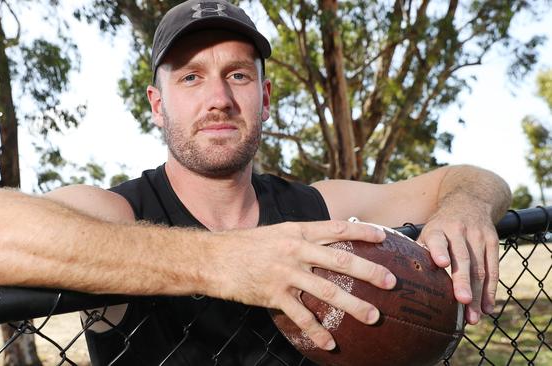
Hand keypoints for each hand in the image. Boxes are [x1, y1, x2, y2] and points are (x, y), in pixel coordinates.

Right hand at [208, 220, 396, 350]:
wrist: (214, 258)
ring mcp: (286, 273)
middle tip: (391, 282)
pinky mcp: (274, 294)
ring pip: (327, 290)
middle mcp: (295, 250)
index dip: (363, 232)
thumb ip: (300, 237)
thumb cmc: (245, 245)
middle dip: (370, 271)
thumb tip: (323, 243)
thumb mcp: (275, 232)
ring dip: (354, 305)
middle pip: (341, 260)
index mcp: (297, 231)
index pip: (337, 228)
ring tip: (373, 316)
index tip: (384, 237)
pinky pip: (302, 316)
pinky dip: (318, 332)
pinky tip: (330, 344)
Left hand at [418, 206, 498, 324]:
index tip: (441, 264)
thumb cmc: (440, 226)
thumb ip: (417, 252)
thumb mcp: (427, 232)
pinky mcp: (493, 242)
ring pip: (480, 267)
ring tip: (473, 317)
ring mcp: (478, 236)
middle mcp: (459, 231)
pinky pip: (493, 269)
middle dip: (463, 281)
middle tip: (462, 301)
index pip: (438, 240)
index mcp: (438, 229)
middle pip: (462, 258)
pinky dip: (490, 290)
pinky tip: (486, 308)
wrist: (468, 201)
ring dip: (478, 294)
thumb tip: (398, 277)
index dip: (439, 251)